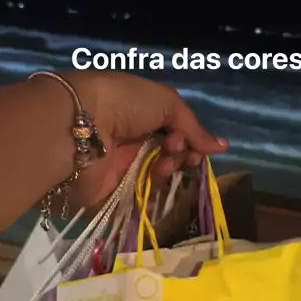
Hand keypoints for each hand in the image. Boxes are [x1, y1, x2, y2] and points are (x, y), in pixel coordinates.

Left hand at [63, 71, 227, 209]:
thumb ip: (193, 127)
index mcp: (140, 114)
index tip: (192, 143)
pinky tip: (155, 178)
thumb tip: (221, 147)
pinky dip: (154, 191)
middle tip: (177, 151)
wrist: (80, 126)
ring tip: (163, 163)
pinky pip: (141, 197)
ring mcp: (121, 167)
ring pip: (158, 176)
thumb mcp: (166, 102)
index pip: (174, 132)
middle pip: (169, 156)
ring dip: (168, 169)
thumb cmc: (123, 103)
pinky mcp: (112, 192)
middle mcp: (131, 140)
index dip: (189, 139)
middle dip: (181, 154)